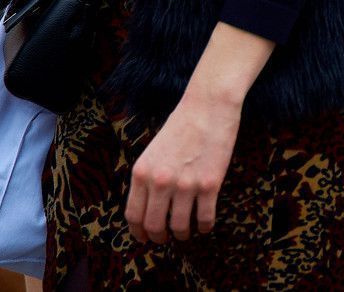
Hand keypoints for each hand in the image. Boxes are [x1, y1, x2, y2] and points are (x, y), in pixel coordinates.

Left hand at [127, 89, 240, 243]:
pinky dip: (204, 226)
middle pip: (154, 226)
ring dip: (182, 234)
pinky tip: (205, 224)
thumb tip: (148, 208)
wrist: (208, 106)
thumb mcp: (152, 151)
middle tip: (165, 238)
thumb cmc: (181, 125)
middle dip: (159, 237)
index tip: (144, 238)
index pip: (133, 215)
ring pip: (180, 227)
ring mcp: (186, 185)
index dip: (138, 232)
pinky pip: (205, 218)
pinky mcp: (210, 184)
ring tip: (186, 232)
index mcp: (142, 173)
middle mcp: (160, 182)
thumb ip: (147, 178)